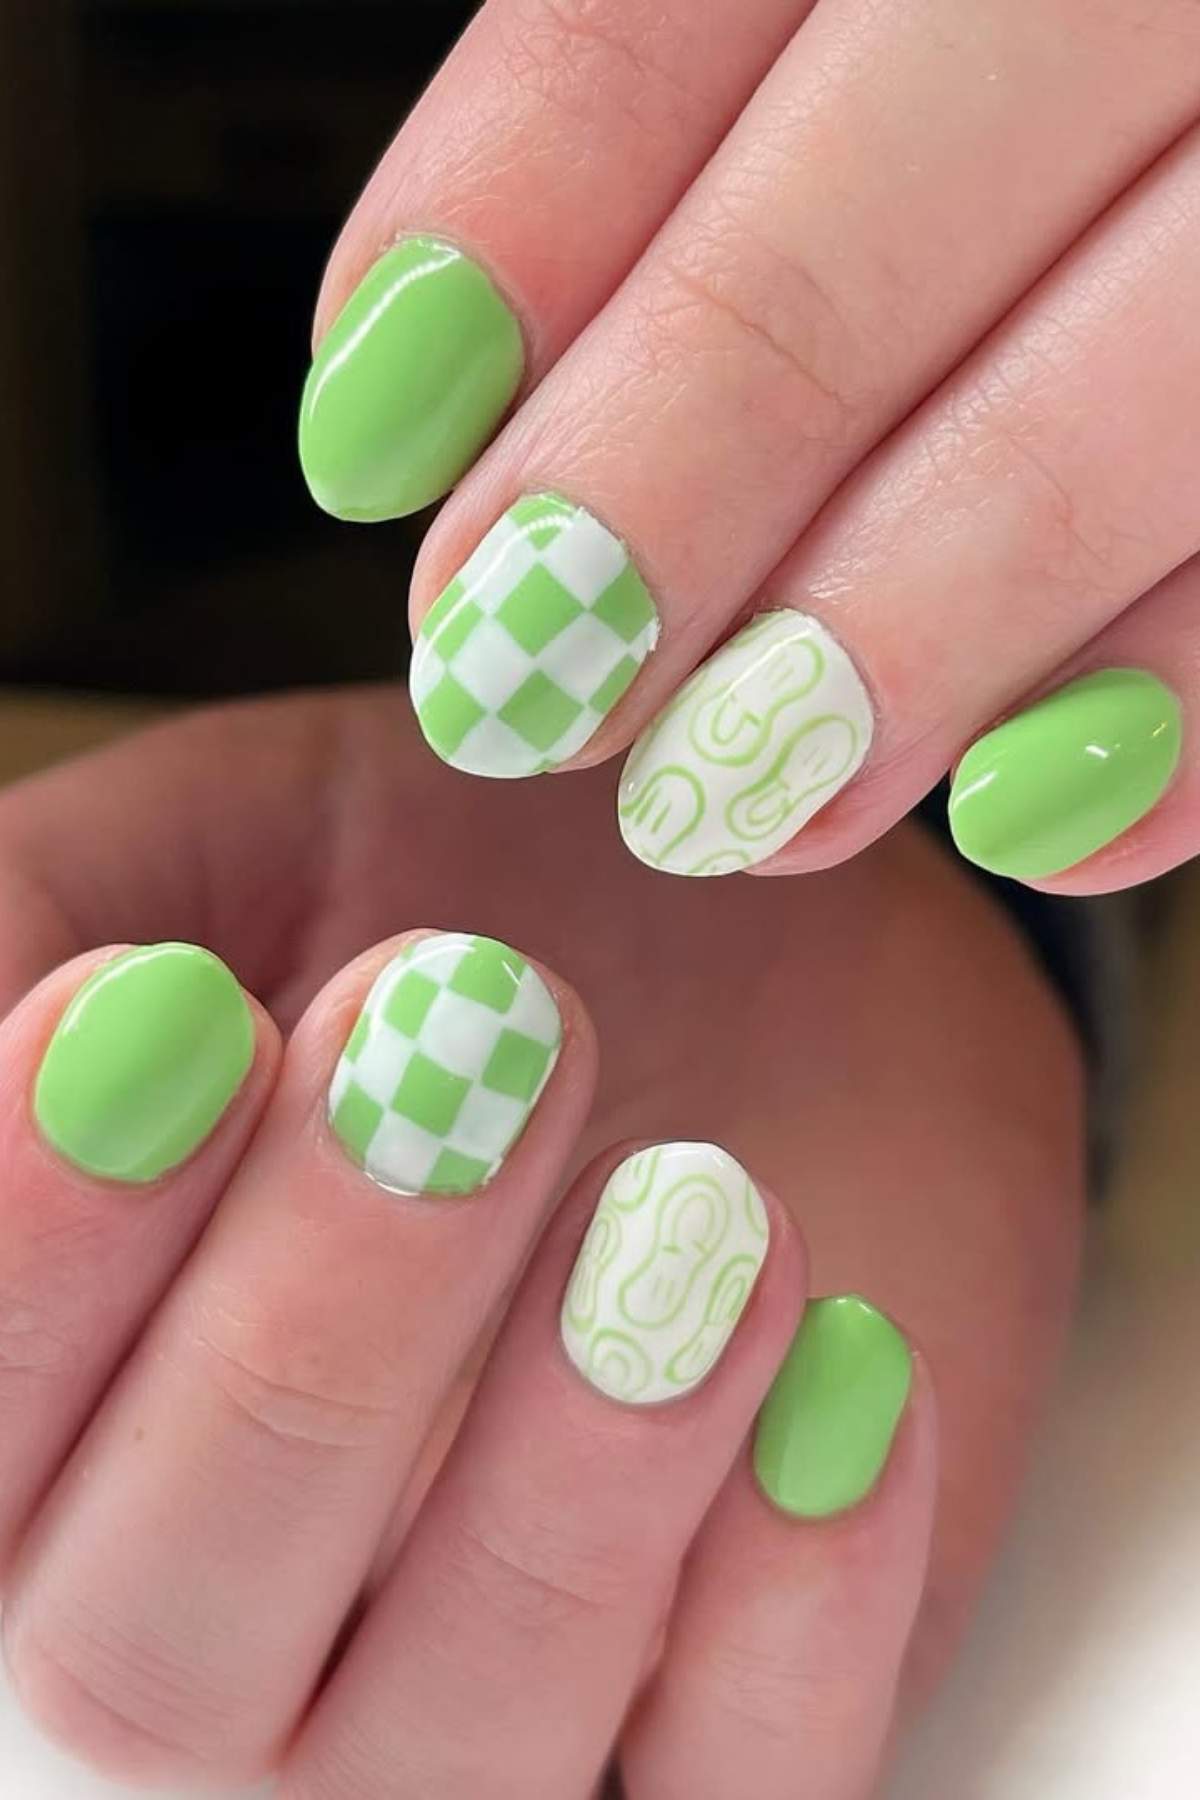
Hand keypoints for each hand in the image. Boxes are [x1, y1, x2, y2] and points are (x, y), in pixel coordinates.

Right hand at [0, 693, 1080, 1795]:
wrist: (747, 944)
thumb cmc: (449, 891)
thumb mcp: (217, 855)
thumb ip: (36, 918)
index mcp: (73, 1436)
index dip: (36, 1258)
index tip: (165, 1004)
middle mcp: (237, 1629)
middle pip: (152, 1664)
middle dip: (300, 1341)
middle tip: (460, 1033)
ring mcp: (485, 1709)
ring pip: (444, 1764)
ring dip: (570, 1479)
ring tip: (692, 1194)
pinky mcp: (730, 1720)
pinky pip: (748, 1794)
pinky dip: (802, 1611)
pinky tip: (851, 1363)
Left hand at [300, 0, 1199, 893]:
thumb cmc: (999, 74)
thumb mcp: (817, 11)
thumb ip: (637, 129)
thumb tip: (413, 386)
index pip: (651, 24)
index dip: (494, 251)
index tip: (367, 453)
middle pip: (840, 255)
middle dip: (652, 502)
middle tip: (518, 690)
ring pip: (1110, 414)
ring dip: (891, 639)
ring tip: (723, 805)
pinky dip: (1182, 700)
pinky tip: (1045, 820)